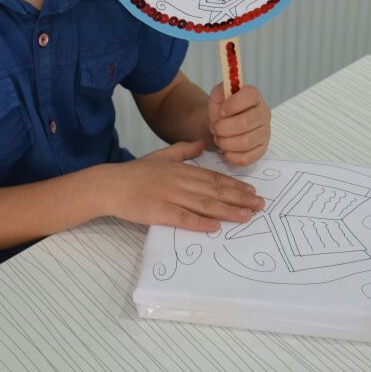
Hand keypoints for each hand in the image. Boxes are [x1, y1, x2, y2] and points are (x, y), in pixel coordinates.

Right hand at [104, 141, 263, 232]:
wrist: (110, 185)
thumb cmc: (135, 172)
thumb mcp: (162, 155)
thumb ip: (183, 149)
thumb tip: (201, 143)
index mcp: (182, 169)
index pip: (215, 178)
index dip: (236, 185)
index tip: (253, 192)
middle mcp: (180, 182)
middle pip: (215, 191)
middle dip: (240, 199)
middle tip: (260, 206)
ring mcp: (170, 197)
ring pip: (204, 204)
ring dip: (228, 211)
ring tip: (246, 217)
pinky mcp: (159, 212)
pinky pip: (183, 218)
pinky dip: (199, 223)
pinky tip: (215, 227)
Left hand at [208, 83, 270, 165]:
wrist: (223, 126)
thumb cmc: (222, 110)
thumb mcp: (217, 97)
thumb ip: (220, 91)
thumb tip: (226, 89)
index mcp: (254, 96)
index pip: (249, 96)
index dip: (232, 105)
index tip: (221, 111)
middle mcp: (264, 113)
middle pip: (244, 123)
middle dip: (223, 128)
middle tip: (215, 129)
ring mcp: (265, 132)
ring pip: (245, 142)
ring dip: (225, 142)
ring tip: (219, 139)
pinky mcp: (262, 149)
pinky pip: (248, 158)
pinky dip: (232, 156)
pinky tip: (226, 151)